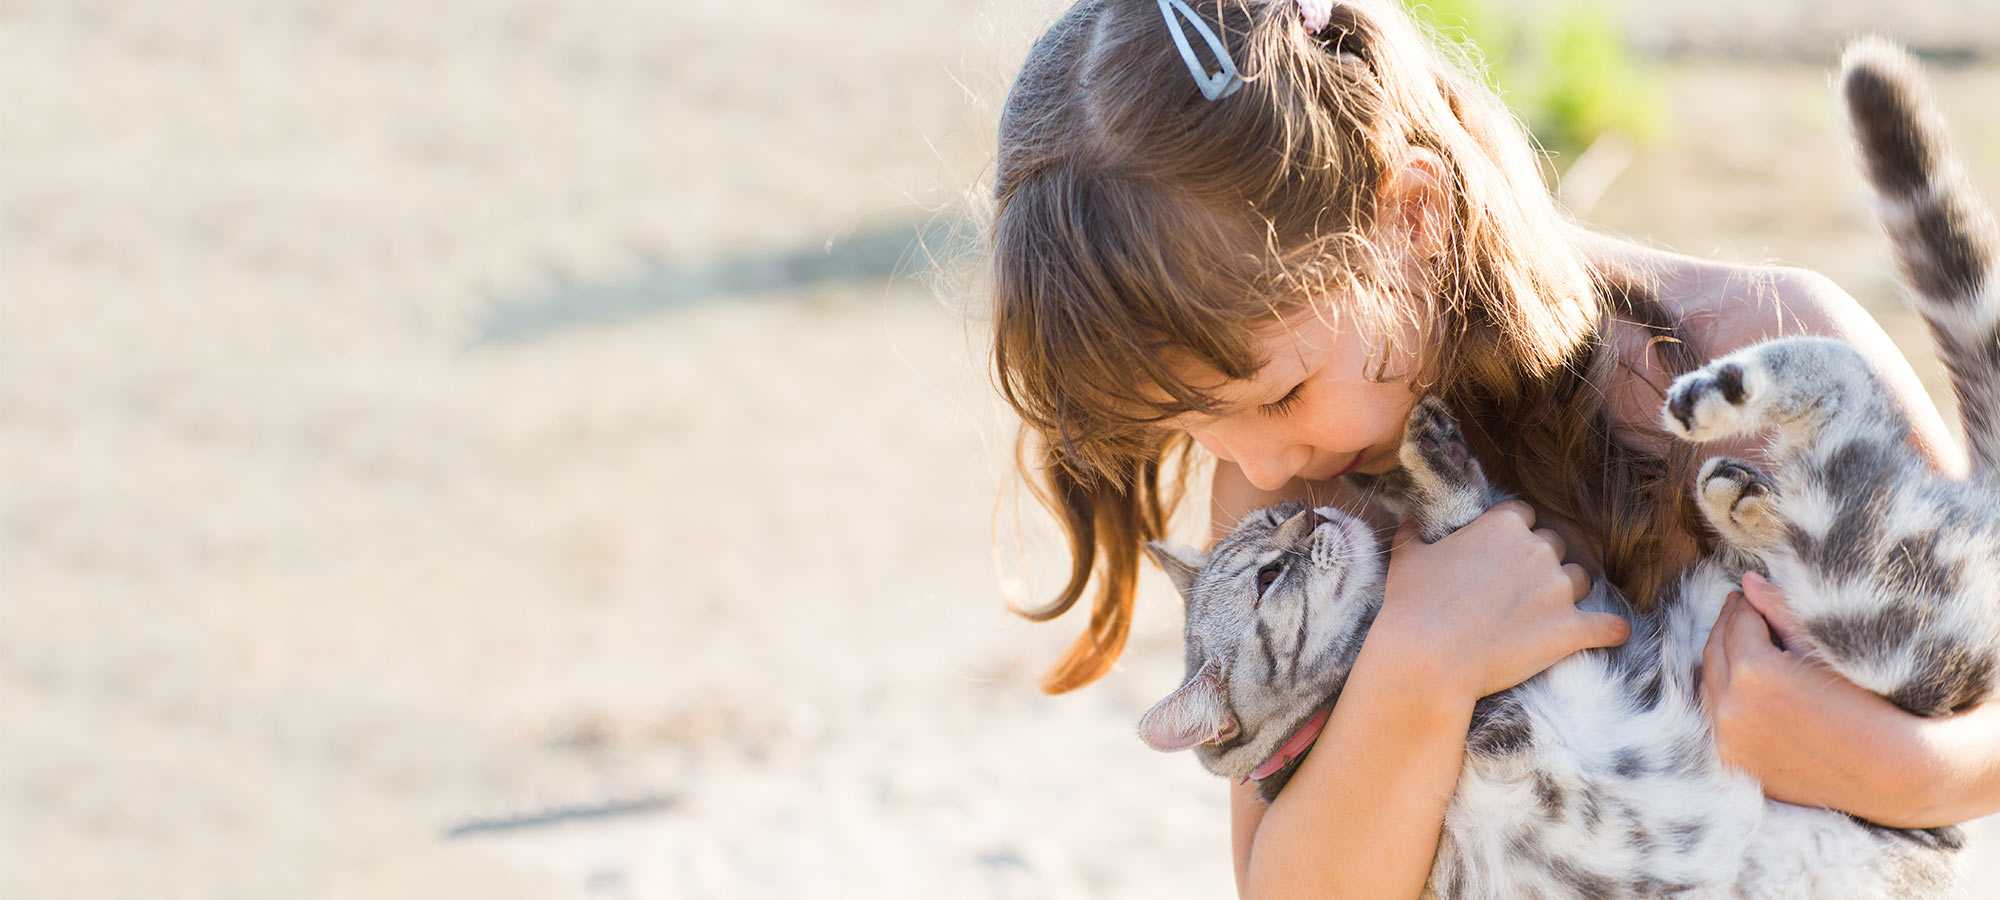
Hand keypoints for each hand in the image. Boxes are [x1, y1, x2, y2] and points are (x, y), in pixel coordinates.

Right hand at [1373, 500, 1629, 701]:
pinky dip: (1610, 630)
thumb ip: (1414, 532)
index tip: (1503, 553)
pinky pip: (1608, 626)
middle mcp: (1537, 549)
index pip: (1524, 514)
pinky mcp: (1570, 629)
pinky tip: (1611, 633)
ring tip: (1549, 613)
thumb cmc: (1412, 605)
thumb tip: (1411, 518)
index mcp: (1502, 524)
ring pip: (1581, 579)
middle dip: (1542, 564)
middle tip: (1520, 589)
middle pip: (1555, 545)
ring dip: (1569, 593)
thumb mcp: (1407, 558)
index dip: (1515, 534)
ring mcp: (1558, 590)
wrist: (1428, 657)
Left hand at [1701, 572, 1952, 825]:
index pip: (1739, 623)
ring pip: (1709, 685)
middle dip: (1727, 627)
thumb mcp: (1825, 649)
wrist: (1893, 773)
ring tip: (1736, 643)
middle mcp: (1732, 708)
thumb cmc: (1871, 703)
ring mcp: (1728, 740)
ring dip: (1719, 660)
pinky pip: (1713, 718)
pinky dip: (1720, 695)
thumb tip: (1746, 581)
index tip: (1750, 594)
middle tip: (1740, 611)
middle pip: (1715, 651)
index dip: (1746, 605)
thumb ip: (1780, 612)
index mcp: (1755, 671)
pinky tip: (1735, 683)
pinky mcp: (1733, 764)